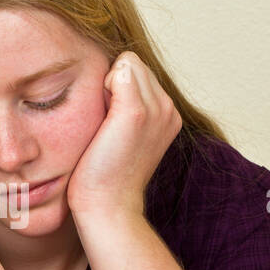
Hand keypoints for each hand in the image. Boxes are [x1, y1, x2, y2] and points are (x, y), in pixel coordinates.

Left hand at [65, 52, 181, 219]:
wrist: (108, 206)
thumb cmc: (104, 174)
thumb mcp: (124, 136)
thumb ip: (125, 106)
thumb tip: (108, 77)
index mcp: (168, 115)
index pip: (139, 71)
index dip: (117, 88)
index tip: (110, 124)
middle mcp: (169, 109)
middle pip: (133, 63)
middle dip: (113, 83)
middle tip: (105, 125)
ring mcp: (156, 109)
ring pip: (126, 63)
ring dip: (107, 86)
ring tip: (105, 125)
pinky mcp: (136, 112)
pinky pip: (119, 69)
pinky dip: (102, 87)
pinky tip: (101, 120)